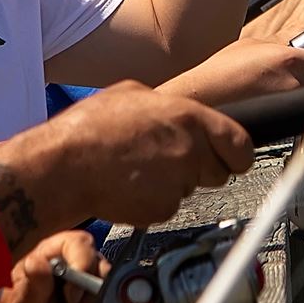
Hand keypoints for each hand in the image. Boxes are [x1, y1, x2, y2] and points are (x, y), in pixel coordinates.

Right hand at [0, 81, 252, 238]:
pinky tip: (130, 186)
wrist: (63, 168)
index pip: (240, 144)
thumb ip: (165, 106)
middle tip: (167, 161)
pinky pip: (168, 206)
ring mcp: (178, 182)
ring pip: (189, 188)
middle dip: (199, 169)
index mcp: (188, 117)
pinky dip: (153, 200)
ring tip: (138, 169)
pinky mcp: (163, 208)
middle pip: (218, 170)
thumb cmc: (88, 131)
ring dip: (172, 183)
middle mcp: (189, 150)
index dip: (236, 154)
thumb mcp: (131, 94)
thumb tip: (174, 111)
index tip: (232, 158)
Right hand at [160, 37, 303, 103]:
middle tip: (283, 79)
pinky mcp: (283, 122)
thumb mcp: (252, 44)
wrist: (205, 98)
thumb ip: (281, 43)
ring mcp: (290, 103)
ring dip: (296, 96)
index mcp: (289, 58)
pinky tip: (268, 105)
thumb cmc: (220, 73)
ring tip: (271, 93)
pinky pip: (295, 115)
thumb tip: (298, 41)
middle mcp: (294, 81)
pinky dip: (287, 112)